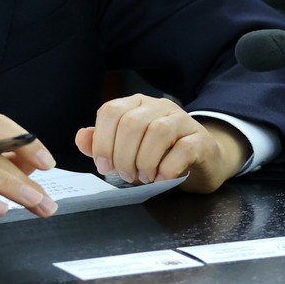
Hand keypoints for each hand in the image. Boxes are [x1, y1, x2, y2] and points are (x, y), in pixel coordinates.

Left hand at [74, 95, 250, 194]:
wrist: (202, 161)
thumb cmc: (160, 156)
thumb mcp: (127, 151)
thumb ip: (102, 144)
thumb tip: (82, 137)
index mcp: (136, 104)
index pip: (111, 111)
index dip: (102, 141)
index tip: (104, 166)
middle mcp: (159, 106)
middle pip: (131, 123)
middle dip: (123, 156)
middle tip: (126, 175)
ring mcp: (182, 120)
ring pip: (157, 132)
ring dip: (145, 161)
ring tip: (144, 177)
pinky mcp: (200, 139)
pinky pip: (182, 149)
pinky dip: (167, 168)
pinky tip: (162, 178)